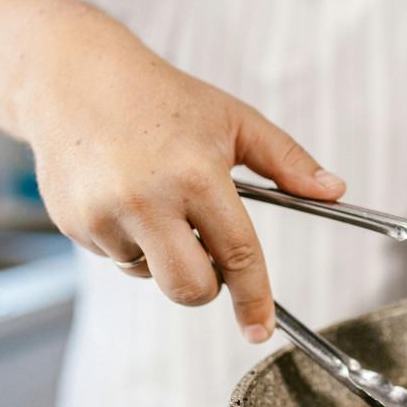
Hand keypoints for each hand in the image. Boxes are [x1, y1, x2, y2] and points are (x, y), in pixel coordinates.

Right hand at [20, 20, 343, 342]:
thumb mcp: (233, 120)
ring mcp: (103, 214)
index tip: (260, 329)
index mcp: (195, 175)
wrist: (72, 77)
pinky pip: (116, 257)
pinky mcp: (74, 224)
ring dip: (162, 254)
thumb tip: (334, 191)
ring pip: (150, 275)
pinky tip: (121, 195)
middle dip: (207, 286)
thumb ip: (287, 160)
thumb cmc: (162, 97)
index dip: (254, 299)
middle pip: (190, 288)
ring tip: (154, 199)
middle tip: (207, 251)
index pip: (238, 255)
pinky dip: (128, 241)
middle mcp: (146, 199)